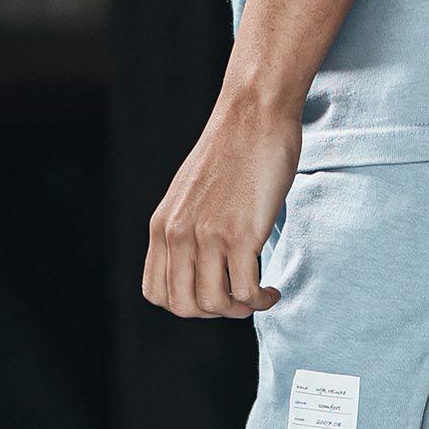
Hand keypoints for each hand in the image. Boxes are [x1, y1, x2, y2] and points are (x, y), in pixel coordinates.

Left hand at [143, 88, 300, 319]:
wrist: (253, 115)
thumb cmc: (231, 151)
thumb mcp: (190, 193)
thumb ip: (186, 227)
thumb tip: (200, 263)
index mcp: (162, 226)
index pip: (157, 293)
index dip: (186, 306)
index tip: (212, 295)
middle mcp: (178, 234)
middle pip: (184, 307)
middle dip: (214, 314)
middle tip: (237, 300)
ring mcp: (207, 236)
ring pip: (215, 304)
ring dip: (240, 310)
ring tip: (258, 295)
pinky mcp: (239, 235)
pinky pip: (246, 291)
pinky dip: (261, 300)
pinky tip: (272, 290)